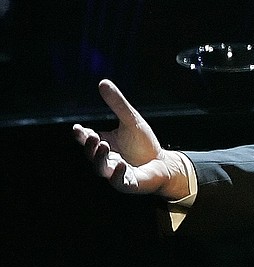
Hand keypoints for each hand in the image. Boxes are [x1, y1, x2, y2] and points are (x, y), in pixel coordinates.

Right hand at [72, 79, 191, 198]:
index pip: (87, 139)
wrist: (162, 163)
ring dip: (100, 159)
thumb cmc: (143, 144)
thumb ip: (117, 104)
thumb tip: (103, 82)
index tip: (77, 129)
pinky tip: (121, 165)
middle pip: (91, 155)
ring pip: (102, 169)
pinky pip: (120, 182)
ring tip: (104, 146)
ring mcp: (116, 172)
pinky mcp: (128, 183)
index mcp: (104, 144)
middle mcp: (106, 159)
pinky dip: (118, 175)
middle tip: (93, 136)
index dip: (80, 135)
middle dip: (89, 146)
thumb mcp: (131, 120)